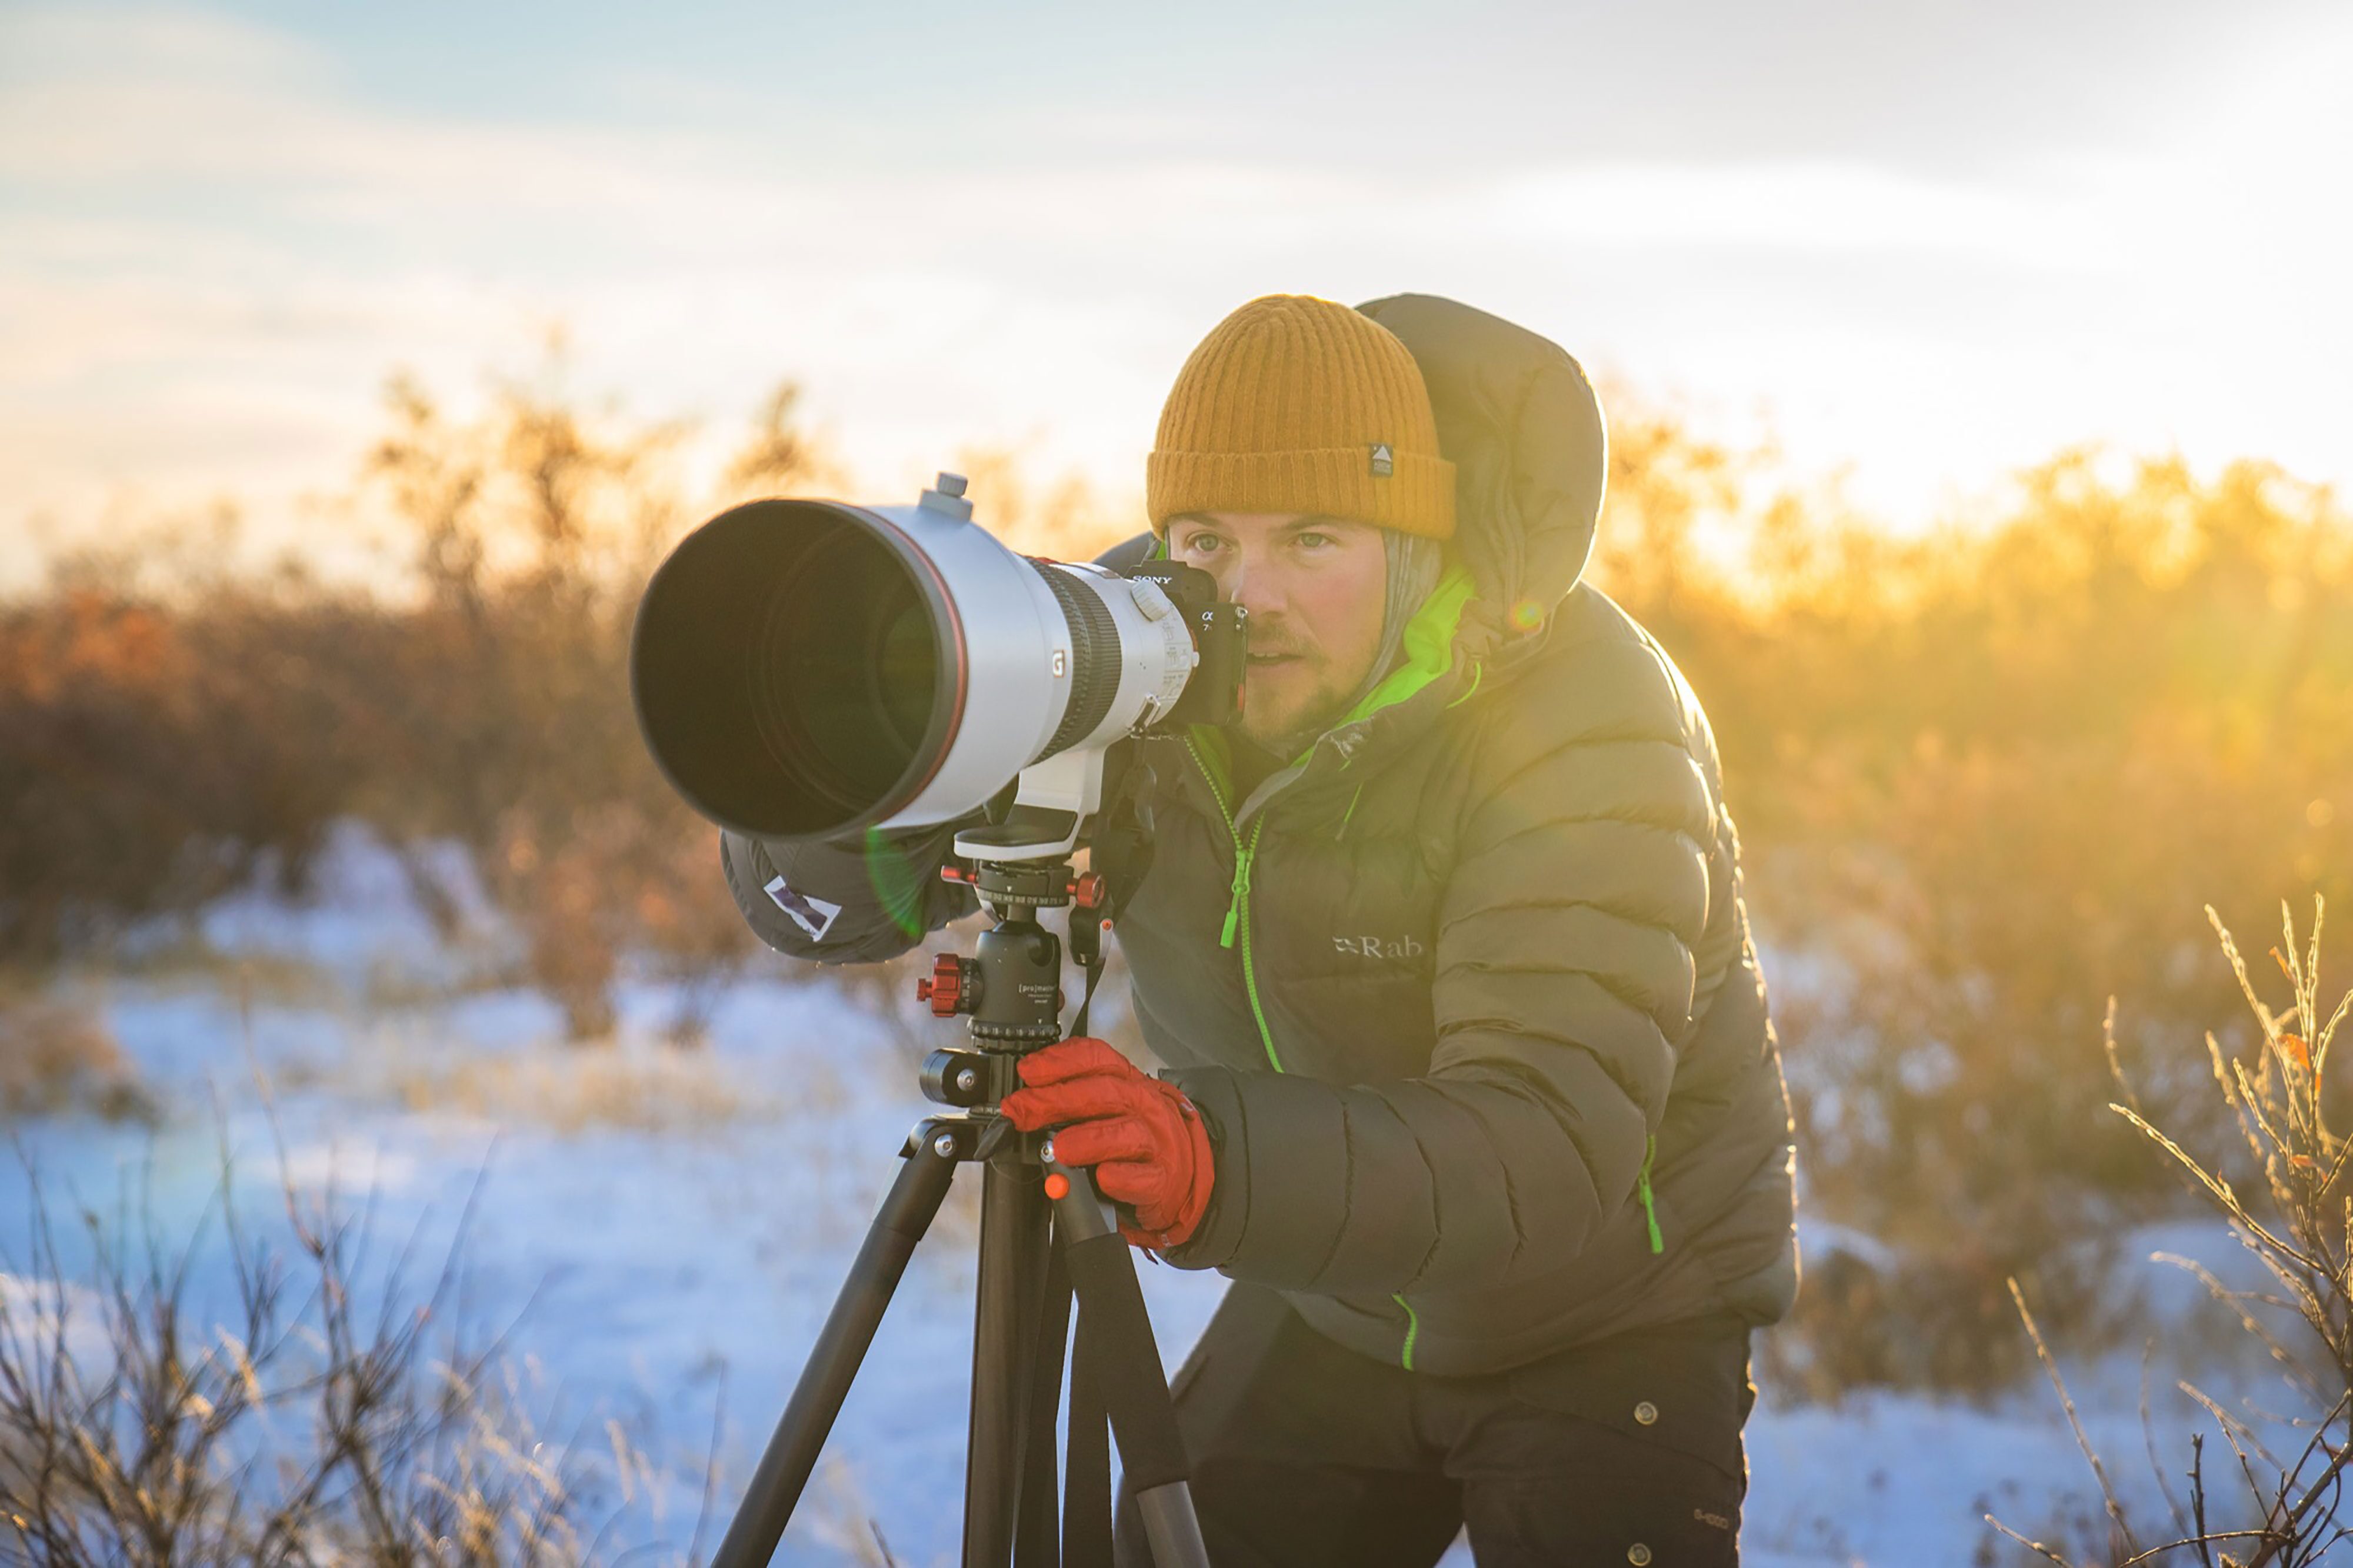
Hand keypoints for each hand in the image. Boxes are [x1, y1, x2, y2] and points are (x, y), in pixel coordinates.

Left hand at [999, 1038, 1214, 1250]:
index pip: (1096, 1057)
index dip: (1059, 1061)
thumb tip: (1023, 1104)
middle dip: (1055, 1100)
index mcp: (1127, 1081)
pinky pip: (1141, 1177)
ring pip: (1123, 1133)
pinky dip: (1119, 1178)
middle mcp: (1143, 1105)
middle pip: (1102, 1092)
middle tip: (1021, 1111)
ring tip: (1059, 1148)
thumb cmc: (1135, 1138)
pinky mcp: (1161, 1179)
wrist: (1182, 1174)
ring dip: (1087, 1139)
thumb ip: (1073, 1099)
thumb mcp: (1110, 1107)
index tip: (1028, 1072)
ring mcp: (1156, 1141)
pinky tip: (1101, 1177)